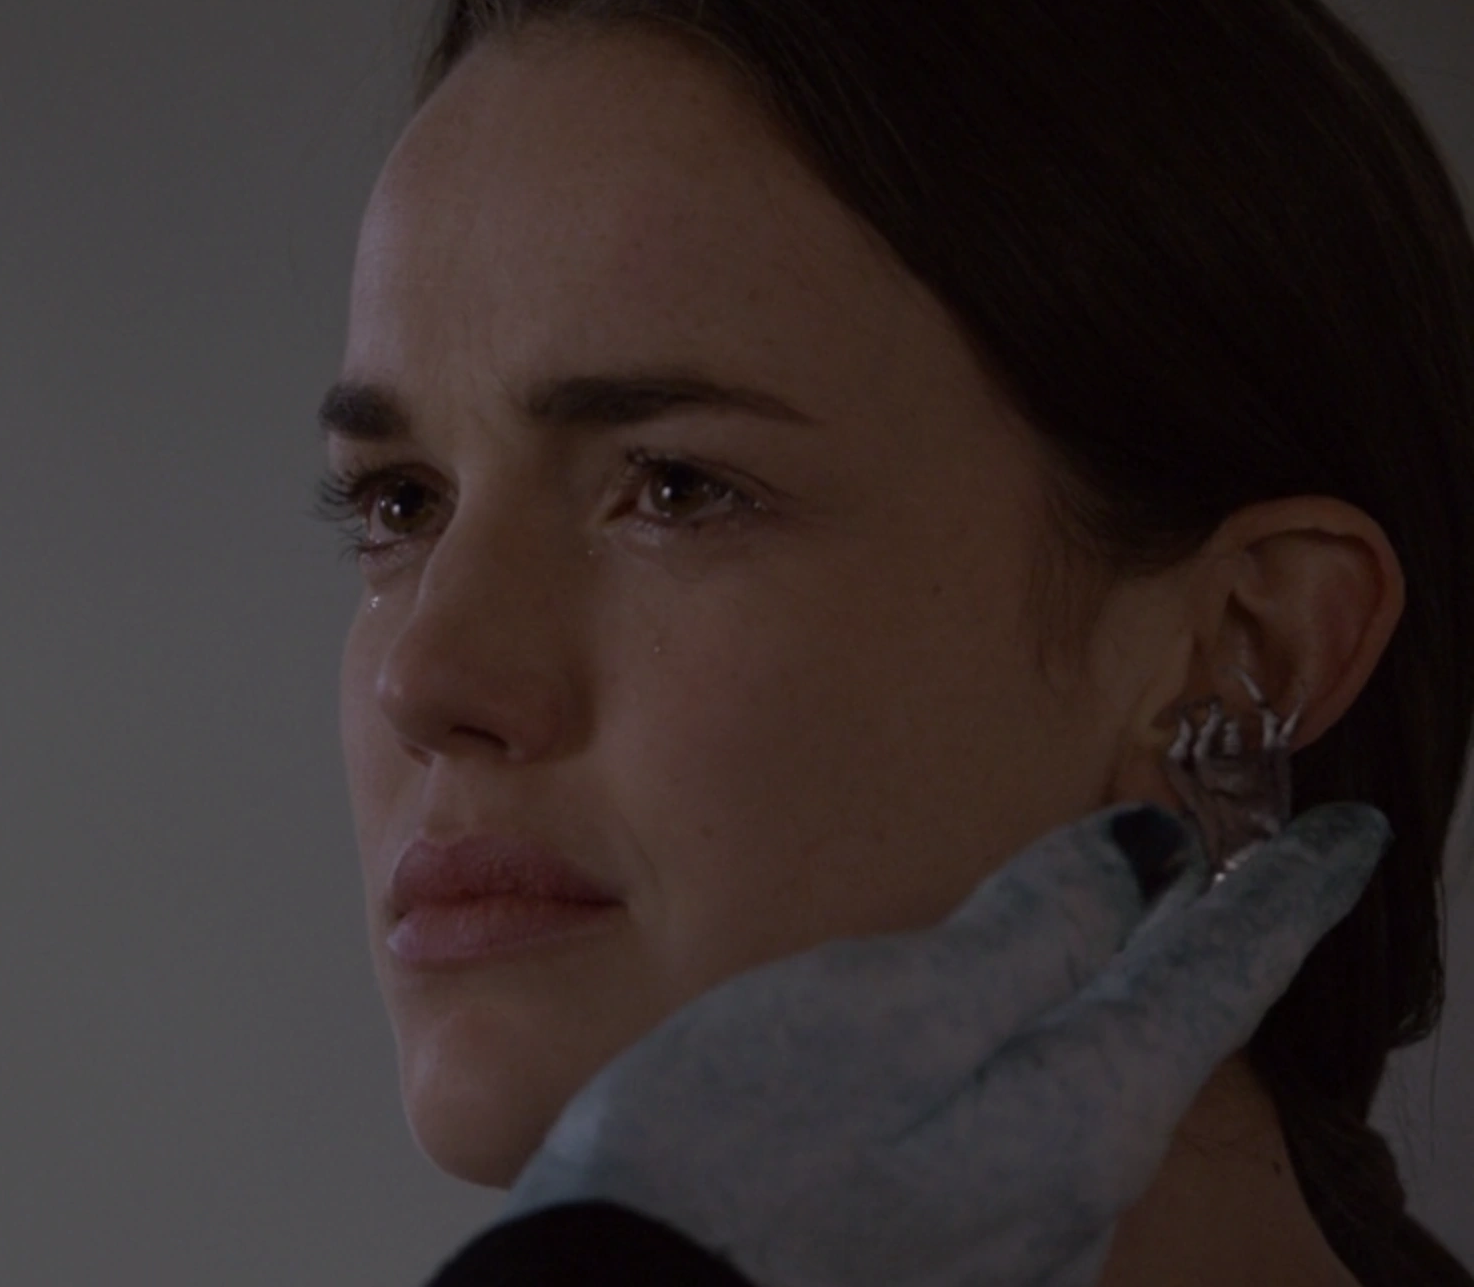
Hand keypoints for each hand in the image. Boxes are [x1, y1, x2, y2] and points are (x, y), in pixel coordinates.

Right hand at [500, 800, 1390, 1286]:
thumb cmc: (734, 1161)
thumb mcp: (885, 1010)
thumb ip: (1024, 935)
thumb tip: (1139, 860)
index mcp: (1074, 1116)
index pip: (1214, 981)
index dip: (1284, 896)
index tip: (1347, 837)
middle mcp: (1067, 1196)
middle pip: (1162, 1041)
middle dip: (1202, 948)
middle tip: (1239, 869)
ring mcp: (1002, 1241)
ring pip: (1088, 1091)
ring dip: (1112, 1004)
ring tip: (1115, 935)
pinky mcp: (931, 1258)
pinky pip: (1017, 1137)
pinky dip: (1034, 1062)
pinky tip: (985, 1043)